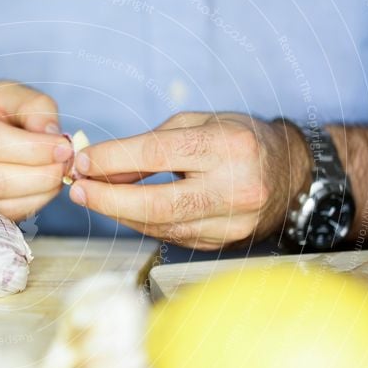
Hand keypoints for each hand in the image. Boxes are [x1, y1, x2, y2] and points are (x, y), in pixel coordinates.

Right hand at [0, 81, 72, 221]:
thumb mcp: (4, 93)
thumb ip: (34, 107)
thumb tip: (54, 139)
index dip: (31, 150)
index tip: (63, 150)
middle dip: (37, 178)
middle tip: (64, 170)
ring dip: (35, 197)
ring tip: (55, 180)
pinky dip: (23, 209)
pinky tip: (37, 193)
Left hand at [69, 112, 310, 249]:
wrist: (289, 174)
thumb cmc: (237, 140)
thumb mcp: (197, 124)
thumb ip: (149, 144)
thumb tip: (101, 167)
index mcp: (228, 146)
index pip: (159, 155)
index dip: (114, 160)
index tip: (83, 161)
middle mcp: (234, 188)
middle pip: (158, 204)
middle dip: (109, 199)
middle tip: (79, 190)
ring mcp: (231, 222)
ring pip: (160, 226)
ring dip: (119, 213)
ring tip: (92, 198)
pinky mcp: (222, 243)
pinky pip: (170, 236)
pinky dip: (140, 223)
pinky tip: (122, 210)